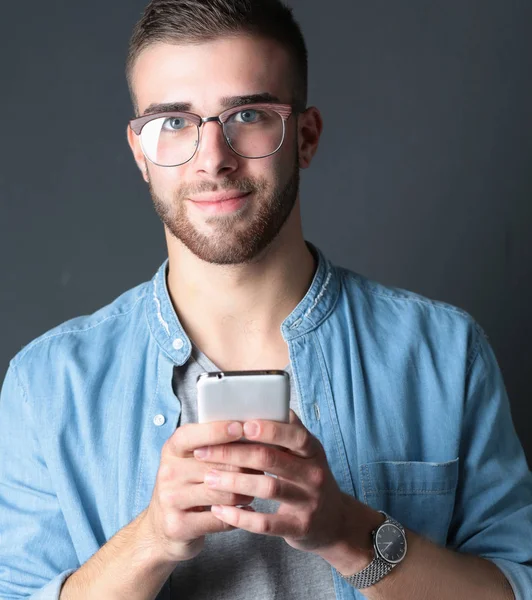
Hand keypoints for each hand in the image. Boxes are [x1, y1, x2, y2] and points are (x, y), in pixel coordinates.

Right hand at [142, 420, 260, 563]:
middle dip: (245, 467)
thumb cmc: (187, 484)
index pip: (192, 435)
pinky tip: (247, 511)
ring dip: (245, 493)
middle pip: (217, 466)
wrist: (161, 528)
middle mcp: (168, 472)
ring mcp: (170, 500)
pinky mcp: (178, 526)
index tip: (241, 427)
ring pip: (222, 494)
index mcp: (172, 450)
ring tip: (255, 489)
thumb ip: (213, 444)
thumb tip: (249, 428)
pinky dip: (237, 515)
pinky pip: (219, 519)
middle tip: (264, 467)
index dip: (217, 431)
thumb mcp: (190, 460)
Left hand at [193, 410, 374, 557]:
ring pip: (267, 488)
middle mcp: (314, 473)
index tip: (240, 424)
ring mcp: (309, 502)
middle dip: (234, 453)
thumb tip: (262, 401)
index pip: (294, 434)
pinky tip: (220, 509)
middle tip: (205, 451)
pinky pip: (266, 523)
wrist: (334, 521)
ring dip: (234, 482)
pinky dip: (240, 516)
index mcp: (313, 450)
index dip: (268, 429)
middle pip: (271, 459)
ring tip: (208, 478)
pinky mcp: (299, 527)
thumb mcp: (306, 452)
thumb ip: (286, 431)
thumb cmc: (308, 477)